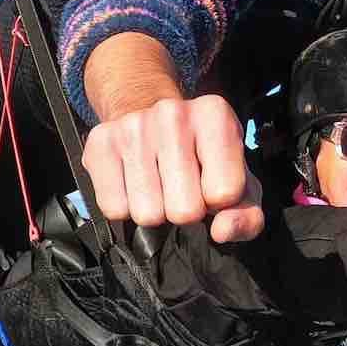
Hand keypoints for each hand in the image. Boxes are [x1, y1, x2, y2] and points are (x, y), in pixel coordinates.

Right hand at [81, 94, 264, 241]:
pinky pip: (114, 208)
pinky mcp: (100, 143)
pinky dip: (125, 206)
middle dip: (186, 211)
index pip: (224, 193)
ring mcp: (132, 126)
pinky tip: (134, 184)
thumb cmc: (204, 160)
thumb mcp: (239, 183)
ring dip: (156, 211)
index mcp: (215, 115)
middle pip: (184, 210)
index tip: (211, 184)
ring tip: (160, 186)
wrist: (150, 119)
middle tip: (183, 188)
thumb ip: (247, 215)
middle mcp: (172, 114)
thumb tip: (222, 231)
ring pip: (147, 214)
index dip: (219, 201)